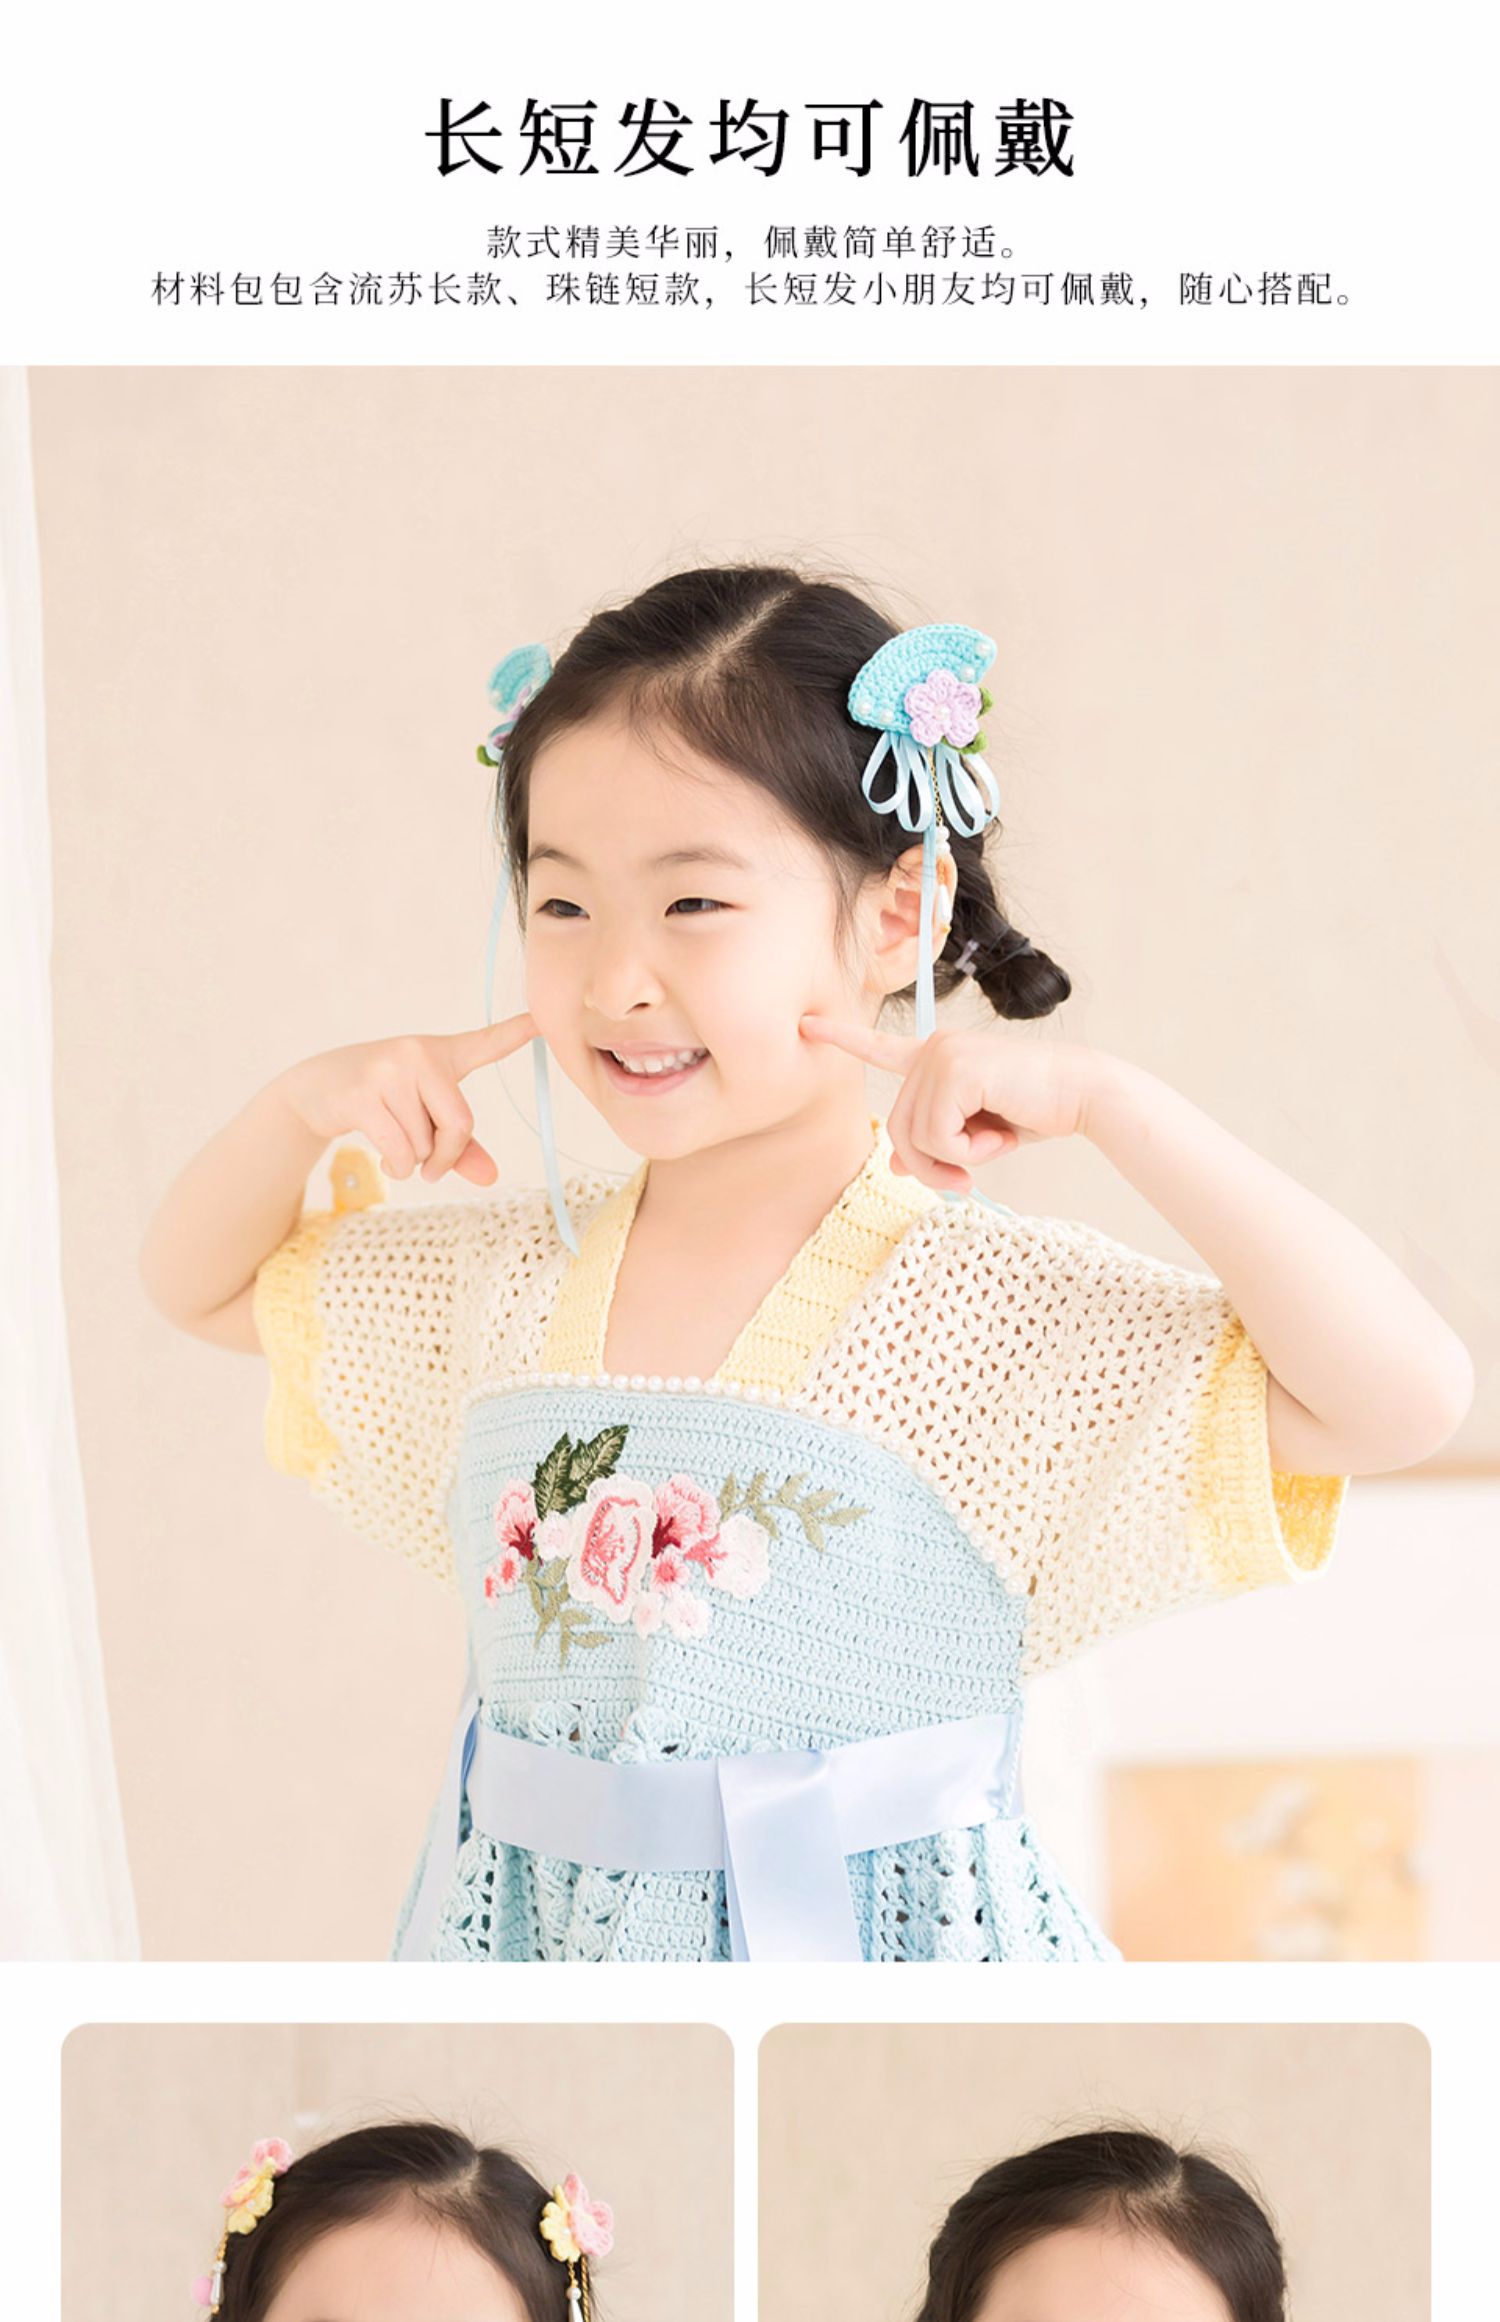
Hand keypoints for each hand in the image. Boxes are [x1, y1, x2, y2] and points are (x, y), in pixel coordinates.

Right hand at [276, 1014, 537, 1186]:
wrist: (313, 1090)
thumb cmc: (381, 1100)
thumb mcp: (422, 1115)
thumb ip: (461, 1146)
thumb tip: (491, 1178)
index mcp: (441, 1054)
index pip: (485, 1043)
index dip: (516, 1032)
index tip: (541, 1020)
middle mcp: (418, 1054)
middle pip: (460, 1124)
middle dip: (447, 1156)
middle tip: (431, 1167)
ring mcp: (389, 1072)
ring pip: (425, 1143)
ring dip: (413, 1162)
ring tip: (394, 1147)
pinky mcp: (363, 1096)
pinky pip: (399, 1150)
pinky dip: (397, 1167)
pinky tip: (386, 1161)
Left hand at [799, 1014, 1096, 1191]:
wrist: (1082, 1095)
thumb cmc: (1033, 1111)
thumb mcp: (975, 1134)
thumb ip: (935, 1144)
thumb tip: (896, 1167)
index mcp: (934, 1057)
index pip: (880, 1048)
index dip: (843, 1039)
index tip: (805, 1026)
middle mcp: (931, 1048)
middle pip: (900, 1130)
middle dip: (934, 1165)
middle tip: (969, 1173)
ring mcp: (940, 1054)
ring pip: (916, 1138)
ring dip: (955, 1160)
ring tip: (993, 1144)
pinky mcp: (954, 1069)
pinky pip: (937, 1135)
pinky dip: (969, 1150)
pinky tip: (1000, 1134)